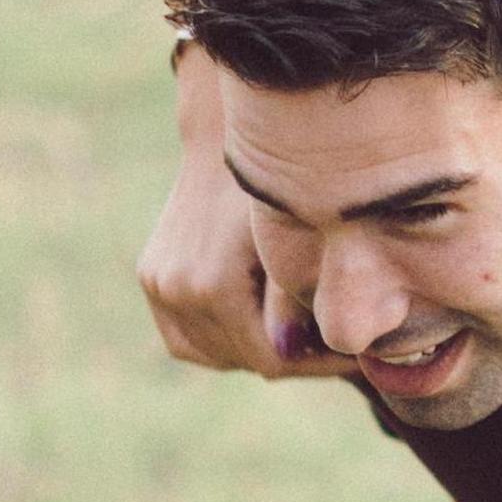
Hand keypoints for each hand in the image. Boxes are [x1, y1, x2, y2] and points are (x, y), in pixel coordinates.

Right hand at [137, 138, 335, 378]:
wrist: (224, 137)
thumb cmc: (277, 187)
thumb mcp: (299, 244)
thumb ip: (294, 304)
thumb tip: (293, 352)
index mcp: (214, 286)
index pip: (271, 360)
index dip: (316, 363)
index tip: (352, 356)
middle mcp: (177, 290)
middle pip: (243, 359)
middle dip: (290, 356)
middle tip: (331, 344)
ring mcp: (158, 284)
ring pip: (212, 354)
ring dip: (253, 351)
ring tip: (296, 334)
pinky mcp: (150, 276)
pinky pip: (183, 337)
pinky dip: (217, 341)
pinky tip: (254, 327)